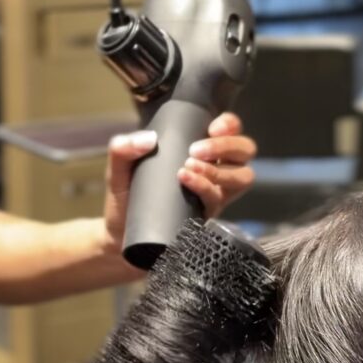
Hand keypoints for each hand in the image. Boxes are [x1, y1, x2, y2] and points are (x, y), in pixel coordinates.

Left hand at [103, 113, 255, 253]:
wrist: (120, 238)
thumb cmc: (125, 200)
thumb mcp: (117, 170)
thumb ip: (121, 149)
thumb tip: (148, 139)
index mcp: (199, 153)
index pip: (231, 131)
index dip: (230, 125)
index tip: (211, 127)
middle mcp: (213, 172)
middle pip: (245, 151)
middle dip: (226, 145)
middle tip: (195, 150)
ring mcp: (214, 196)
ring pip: (242, 178)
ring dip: (220, 169)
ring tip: (188, 167)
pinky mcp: (207, 218)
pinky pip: (219, 201)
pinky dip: (205, 188)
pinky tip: (185, 180)